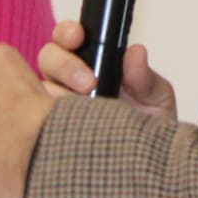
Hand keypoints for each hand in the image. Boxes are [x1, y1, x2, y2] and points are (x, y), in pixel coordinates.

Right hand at [37, 20, 177, 121]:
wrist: (148, 163)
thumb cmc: (150, 124)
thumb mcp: (156, 97)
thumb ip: (144, 76)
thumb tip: (136, 52)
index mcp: (93, 61)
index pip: (69, 38)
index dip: (68, 33)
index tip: (79, 37)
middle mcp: (69, 80)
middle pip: (48, 58)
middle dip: (64, 64)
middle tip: (88, 82)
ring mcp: (57, 105)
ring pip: (42, 88)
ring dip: (58, 93)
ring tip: (82, 106)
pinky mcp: (51, 131)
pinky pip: (40, 121)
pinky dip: (51, 119)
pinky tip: (71, 126)